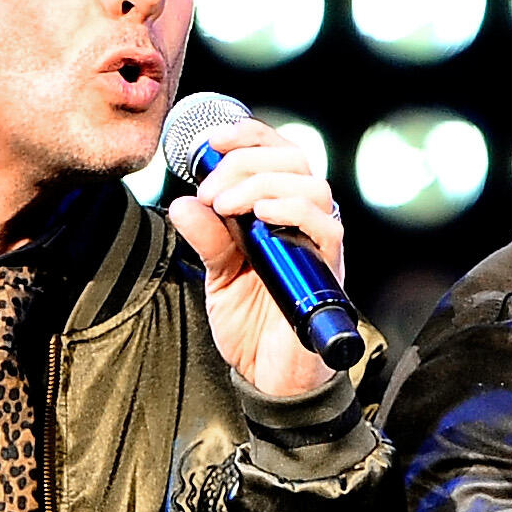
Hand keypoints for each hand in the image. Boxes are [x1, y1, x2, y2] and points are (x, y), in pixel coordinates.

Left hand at [166, 118, 351, 399]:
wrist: (270, 376)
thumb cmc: (251, 325)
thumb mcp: (217, 275)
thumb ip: (207, 238)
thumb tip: (184, 203)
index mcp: (279, 212)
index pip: (276, 153)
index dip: (248, 135)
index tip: (212, 140)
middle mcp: (304, 220)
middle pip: (294, 158)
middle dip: (246, 159)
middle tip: (210, 188)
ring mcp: (318, 243)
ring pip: (310, 183)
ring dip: (262, 182)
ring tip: (226, 205)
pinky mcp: (328, 268)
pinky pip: (325, 225)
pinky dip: (293, 209)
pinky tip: (261, 215)